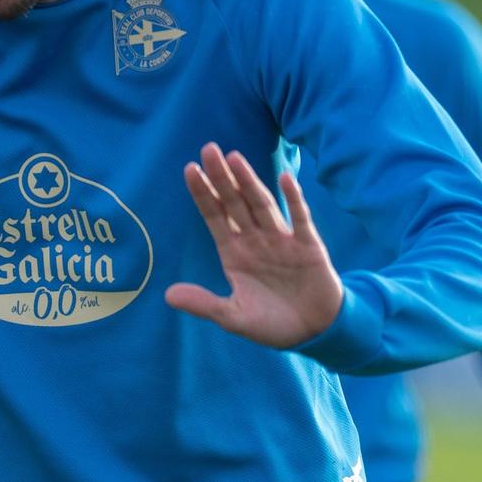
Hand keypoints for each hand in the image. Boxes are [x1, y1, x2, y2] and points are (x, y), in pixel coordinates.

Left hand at [165, 143, 344, 348]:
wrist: (313, 332)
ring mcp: (282, 240)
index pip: (215, 216)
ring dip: (249, 181)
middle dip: (222, 177)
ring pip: (262, 204)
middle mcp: (256, 240)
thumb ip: (204, 304)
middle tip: (207, 149)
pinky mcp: (308, 246)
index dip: (203, 194)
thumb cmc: (272, 323)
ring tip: (234, 157)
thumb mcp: (233, 317)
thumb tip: (168, 295)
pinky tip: (284, 178)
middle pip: (235, 202)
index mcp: (234, 253)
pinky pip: (300, 218)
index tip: (189, 170)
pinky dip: (293, 199)